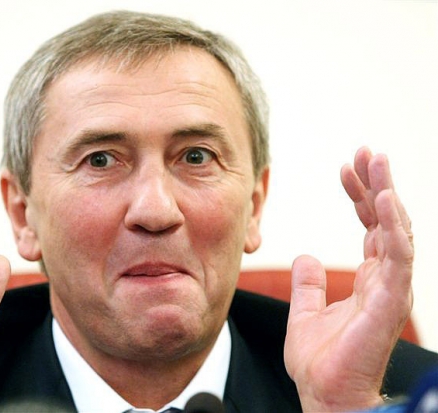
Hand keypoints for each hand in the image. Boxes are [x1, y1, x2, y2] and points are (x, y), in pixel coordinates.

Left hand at [284, 147, 413, 411]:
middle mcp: (384, 279)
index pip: (369, 227)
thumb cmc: (320, 362)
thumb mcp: (306, 312)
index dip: (360, 196)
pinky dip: (392, 226)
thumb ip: (307, 285)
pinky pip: (397, 256)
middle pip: (386, 221)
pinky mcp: (389, 301)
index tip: (346, 168)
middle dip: (377, 184)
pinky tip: (384, 199)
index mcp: (367, 279)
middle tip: (366, 152)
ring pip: (397, 231)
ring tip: (376, 161)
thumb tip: (304, 257)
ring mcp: (390, 289)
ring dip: (388, 193)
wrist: (324, 396)